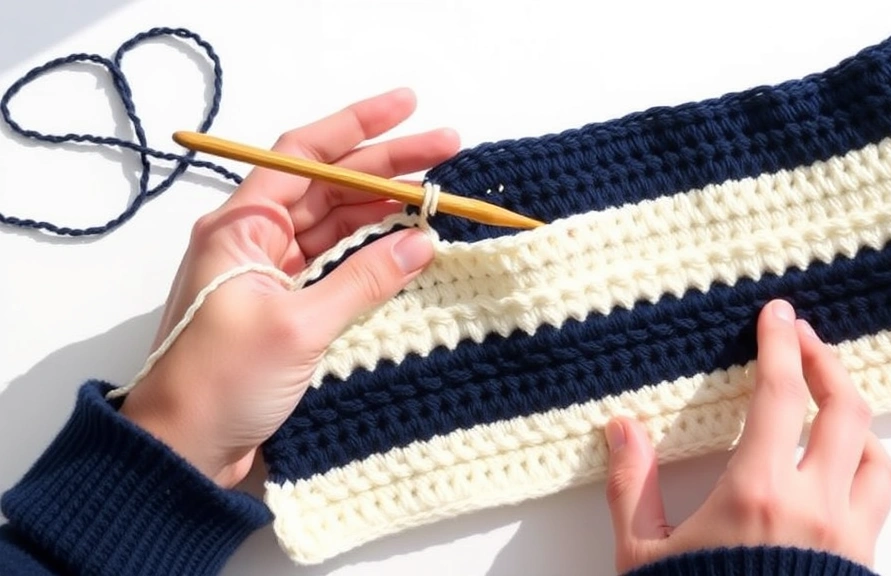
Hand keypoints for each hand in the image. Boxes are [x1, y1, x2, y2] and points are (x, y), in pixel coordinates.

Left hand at [119, 88, 459, 488]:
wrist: (181, 450)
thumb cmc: (218, 383)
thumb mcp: (297, 326)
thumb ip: (363, 280)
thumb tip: (421, 242)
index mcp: (240, 227)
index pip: (305, 156)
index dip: (359, 127)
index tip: (408, 107)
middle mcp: (253, 240)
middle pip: (328, 186)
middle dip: (386, 167)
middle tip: (446, 151)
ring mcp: (269, 274)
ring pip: (335, 224)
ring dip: (382, 208)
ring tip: (436, 194)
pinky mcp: (283, 308)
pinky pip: (333, 264)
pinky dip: (369, 254)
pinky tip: (405, 245)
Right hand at [603, 299, 890, 572]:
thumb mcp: (643, 556)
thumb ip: (631, 487)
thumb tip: (621, 427)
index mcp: (758, 493)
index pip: (782, 395)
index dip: (781, 344)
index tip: (778, 313)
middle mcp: (816, 506)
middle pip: (846, 410)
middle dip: (827, 363)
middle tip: (804, 339)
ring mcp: (850, 536)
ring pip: (878, 454)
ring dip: (856, 416)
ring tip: (829, 400)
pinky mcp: (864, 562)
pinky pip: (882, 497)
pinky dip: (868, 463)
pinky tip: (844, 464)